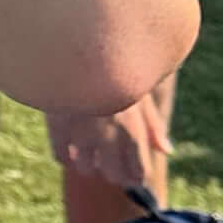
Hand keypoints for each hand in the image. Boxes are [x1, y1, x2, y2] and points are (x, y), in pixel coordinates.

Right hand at [43, 81, 171, 202]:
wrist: (78, 46)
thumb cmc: (116, 69)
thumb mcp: (139, 93)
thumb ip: (152, 125)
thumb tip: (167, 152)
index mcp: (133, 128)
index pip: (138, 170)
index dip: (135, 175)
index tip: (132, 173)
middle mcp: (108, 134)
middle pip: (113, 174)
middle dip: (114, 174)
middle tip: (110, 165)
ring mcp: (80, 131)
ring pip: (85, 168)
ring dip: (88, 166)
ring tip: (88, 155)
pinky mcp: (56, 124)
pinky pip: (61, 155)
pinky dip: (66, 157)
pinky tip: (70, 149)